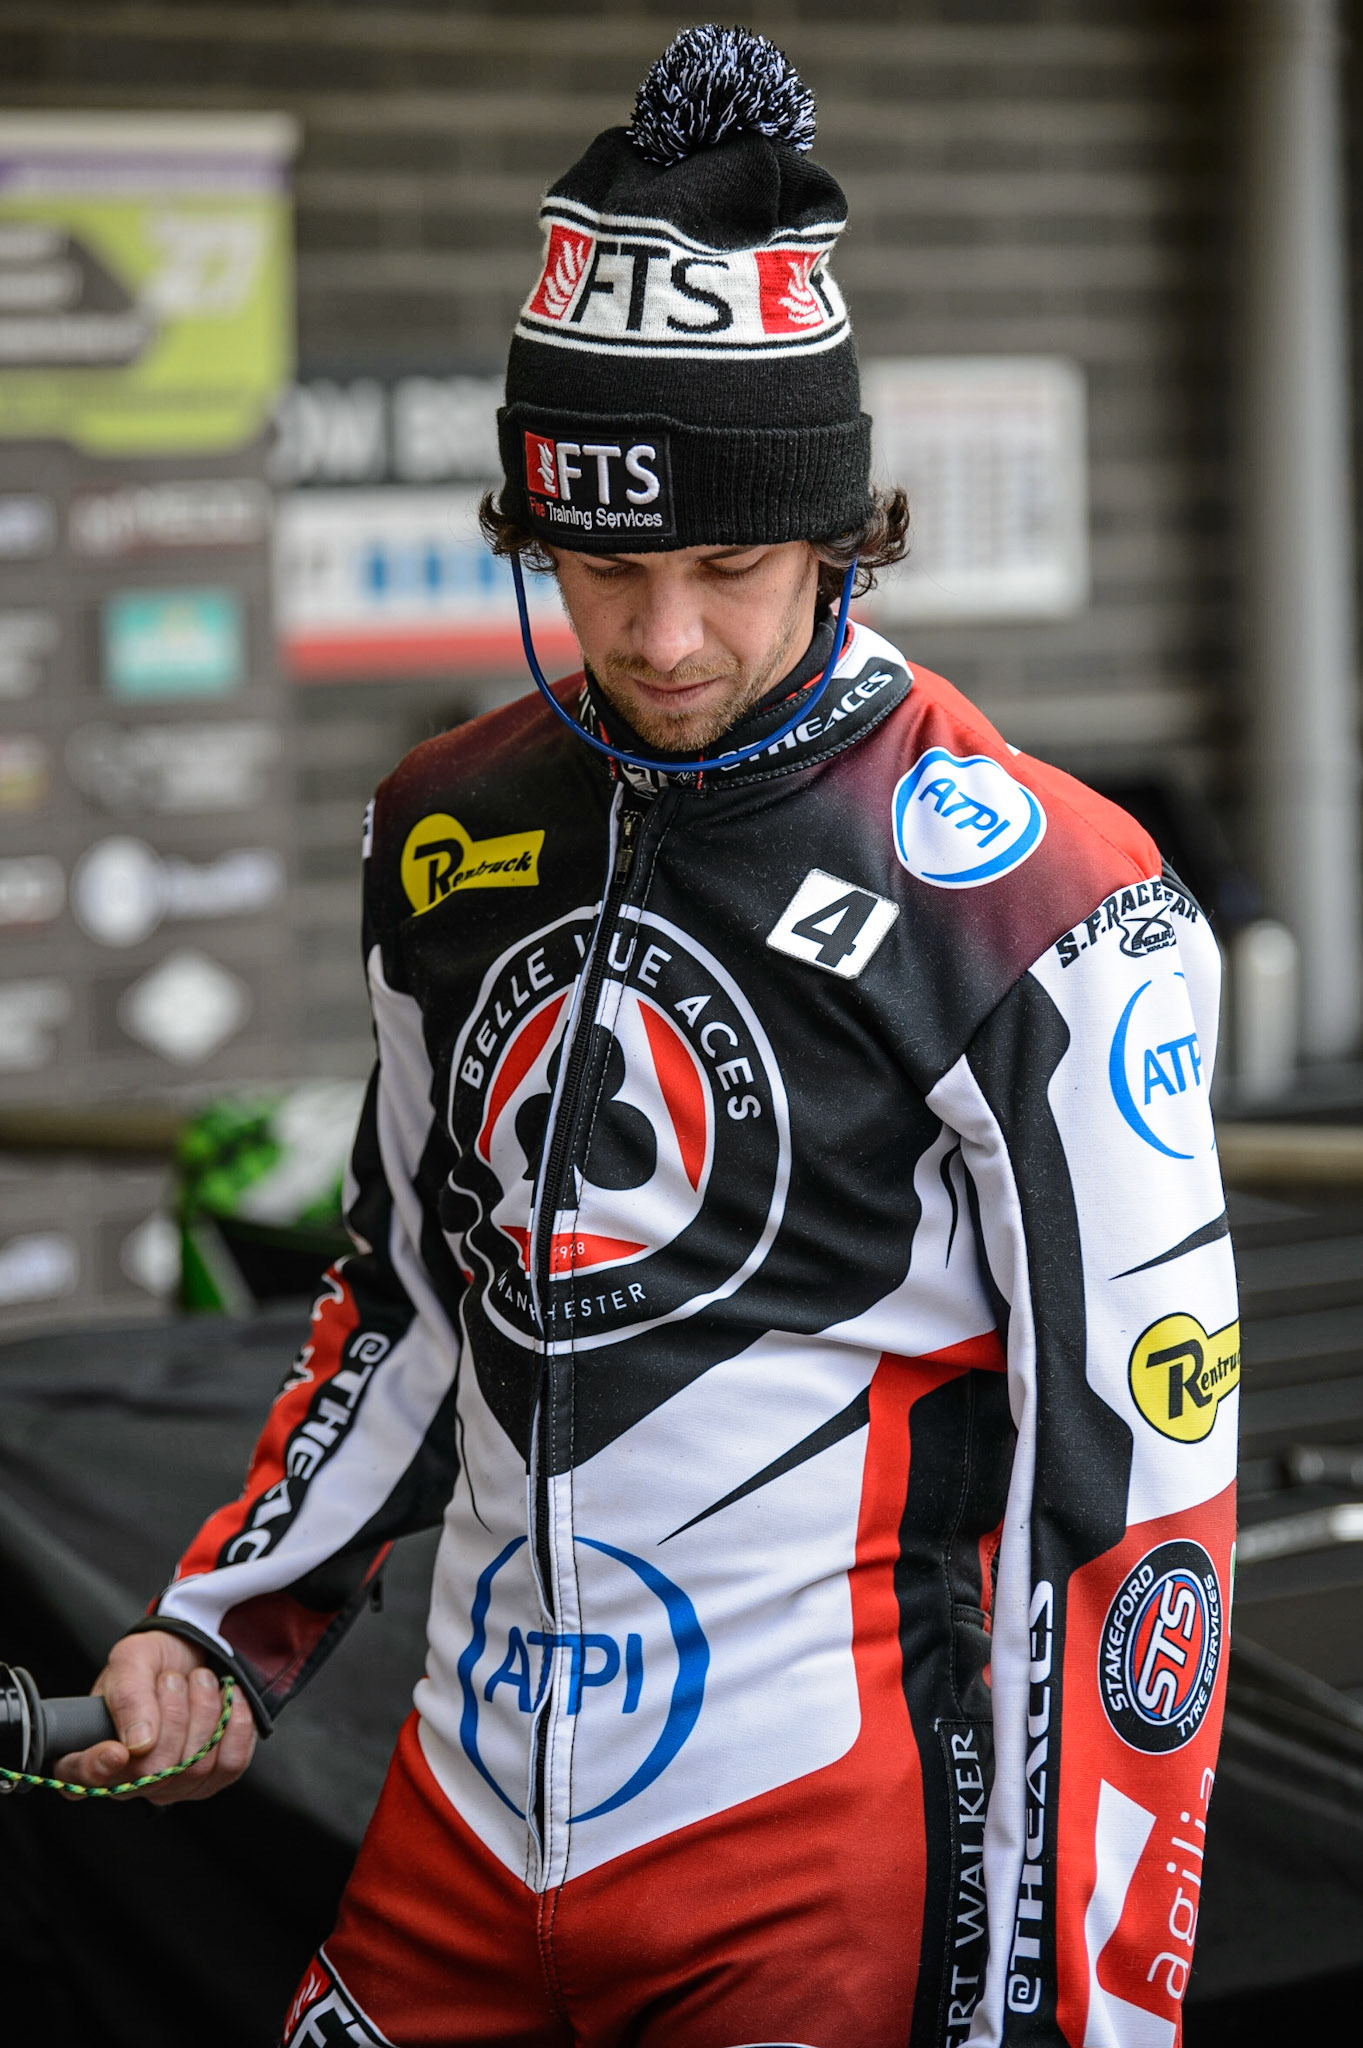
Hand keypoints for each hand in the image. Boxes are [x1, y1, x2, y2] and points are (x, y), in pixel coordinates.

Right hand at [53, 1629, 255, 1802]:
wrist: (190, 1655)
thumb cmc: (151, 1662)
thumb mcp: (131, 1660)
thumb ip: (127, 1695)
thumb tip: (138, 1744)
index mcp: (91, 1751)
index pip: (80, 1780)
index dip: (95, 1770)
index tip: (116, 1750)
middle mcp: (128, 1780)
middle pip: (153, 1773)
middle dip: (173, 1714)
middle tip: (172, 1679)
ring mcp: (170, 1786)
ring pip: (195, 1768)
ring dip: (204, 1712)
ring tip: (198, 1680)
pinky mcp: (210, 1781)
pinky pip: (230, 1765)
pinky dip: (235, 1724)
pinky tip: (229, 1699)